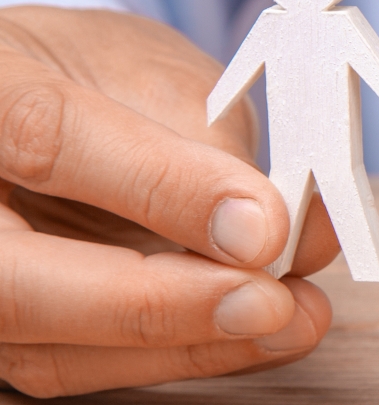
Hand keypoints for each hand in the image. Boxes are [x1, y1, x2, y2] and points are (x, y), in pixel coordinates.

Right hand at [0, 6, 342, 396]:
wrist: (40, 96)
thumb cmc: (93, 74)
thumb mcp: (153, 73)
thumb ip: (207, 144)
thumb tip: (283, 232)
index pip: (47, 137)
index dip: (161, 187)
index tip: (263, 225)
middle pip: (19, 283)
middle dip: (158, 304)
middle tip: (270, 302)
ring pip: (50, 348)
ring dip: (185, 346)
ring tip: (290, 322)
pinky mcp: (10, 328)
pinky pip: (81, 365)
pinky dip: (178, 355)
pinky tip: (256, 335)